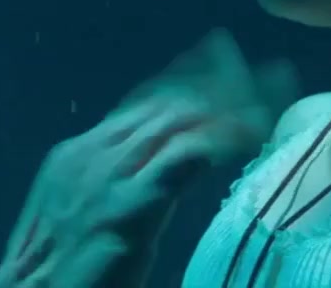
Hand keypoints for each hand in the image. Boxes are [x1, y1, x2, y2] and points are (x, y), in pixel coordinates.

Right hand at [0, 29, 297, 287]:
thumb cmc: (56, 279)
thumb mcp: (82, 222)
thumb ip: (119, 192)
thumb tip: (161, 174)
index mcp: (76, 155)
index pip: (142, 103)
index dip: (188, 80)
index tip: (224, 64)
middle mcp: (90, 154)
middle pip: (166, 101)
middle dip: (219, 82)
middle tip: (269, 74)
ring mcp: (107, 177)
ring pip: (180, 118)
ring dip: (231, 102)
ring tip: (274, 92)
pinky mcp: (127, 207)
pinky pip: (185, 156)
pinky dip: (223, 136)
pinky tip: (253, 131)